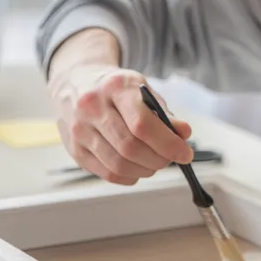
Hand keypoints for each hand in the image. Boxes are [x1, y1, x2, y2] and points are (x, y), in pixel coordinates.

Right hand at [47, 64, 193, 184]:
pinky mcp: (75, 150)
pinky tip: (137, 167)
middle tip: (170, 159)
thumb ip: (163, 112)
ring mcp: (80, 131)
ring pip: (118, 165)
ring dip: (145, 170)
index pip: (142, 124)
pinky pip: (107, 173)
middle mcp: (92, 108)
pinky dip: (129, 176)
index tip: (185, 153)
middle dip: (158, 159)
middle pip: (130, 148)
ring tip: (155, 162)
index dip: (168, 143)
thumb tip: (183, 134)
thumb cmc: (116, 90)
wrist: (76, 84)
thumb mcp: (142, 90)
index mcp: (114, 88)